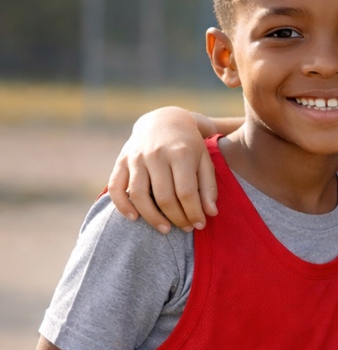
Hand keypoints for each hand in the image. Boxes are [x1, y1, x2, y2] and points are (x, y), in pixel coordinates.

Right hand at [108, 107, 216, 232]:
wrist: (164, 121)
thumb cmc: (189, 145)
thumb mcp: (205, 160)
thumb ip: (209, 186)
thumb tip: (210, 213)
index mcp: (180, 153)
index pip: (186, 192)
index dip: (193, 213)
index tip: (200, 225)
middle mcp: (156, 155)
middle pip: (164, 197)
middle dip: (177, 218)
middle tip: (186, 228)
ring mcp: (135, 158)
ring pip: (139, 195)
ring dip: (151, 217)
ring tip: (165, 229)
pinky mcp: (121, 161)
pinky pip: (115, 188)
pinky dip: (122, 205)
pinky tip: (134, 218)